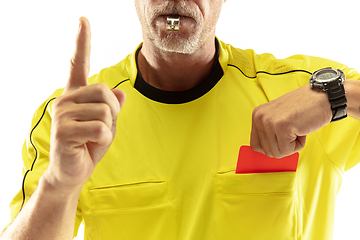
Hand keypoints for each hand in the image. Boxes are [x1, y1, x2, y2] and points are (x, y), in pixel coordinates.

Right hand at [44, 17, 125, 193]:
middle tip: (102, 127)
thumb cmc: (89, 145)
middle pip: (105, 91)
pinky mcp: (63, 130)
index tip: (83, 20)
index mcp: (76, 95)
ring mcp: (62, 114)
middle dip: (113, 111)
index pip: (78, 64)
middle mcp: (65, 99)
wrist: (72, 172)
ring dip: (108, 127)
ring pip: (105, 111)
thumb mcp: (107, 123)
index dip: (82, 42)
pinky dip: (104, 140)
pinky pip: (101, 128)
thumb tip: (120, 93)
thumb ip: (112, 107)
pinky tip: (89, 145)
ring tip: (93, 137)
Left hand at [250, 85, 331, 157]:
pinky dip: (299, 144)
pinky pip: (287, 150)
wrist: (322, 97)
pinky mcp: (281, 128)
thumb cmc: (304, 108)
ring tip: (296, 128)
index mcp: (257, 115)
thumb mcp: (278, 117)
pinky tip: (301, 130)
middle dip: (283, 146)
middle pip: (267, 151)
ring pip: (277, 153)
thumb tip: (264, 150)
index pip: (255, 145)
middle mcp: (260, 117)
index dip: (270, 147)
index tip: (281, 140)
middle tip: (292, 130)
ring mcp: (269, 122)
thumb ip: (268, 131)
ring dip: (291, 146)